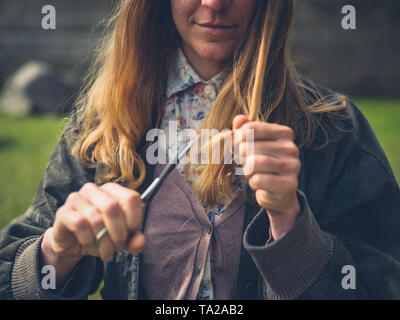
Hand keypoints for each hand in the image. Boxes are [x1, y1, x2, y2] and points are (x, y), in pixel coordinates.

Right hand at [41, 182, 145, 283]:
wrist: (72, 244)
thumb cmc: (100, 236)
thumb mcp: (120, 240)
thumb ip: (133, 240)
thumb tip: (141, 241)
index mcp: (112, 190)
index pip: (131, 198)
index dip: (134, 219)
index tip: (130, 233)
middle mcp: (94, 189)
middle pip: (112, 207)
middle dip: (118, 233)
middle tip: (118, 247)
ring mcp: (76, 198)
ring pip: (96, 218)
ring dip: (104, 241)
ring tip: (106, 251)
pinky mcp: (63, 212)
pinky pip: (79, 223)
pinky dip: (88, 238)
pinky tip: (88, 242)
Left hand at [233, 115, 300, 239]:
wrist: (278, 192)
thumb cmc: (263, 164)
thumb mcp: (253, 144)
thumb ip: (244, 130)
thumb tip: (238, 119)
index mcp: (284, 133)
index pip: (250, 128)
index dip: (237, 138)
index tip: (236, 147)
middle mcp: (291, 148)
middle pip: (248, 146)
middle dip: (241, 157)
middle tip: (245, 163)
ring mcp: (292, 166)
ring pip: (253, 163)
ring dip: (246, 169)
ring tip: (252, 172)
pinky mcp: (289, 184)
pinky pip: (258, 180)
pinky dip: (253, 182)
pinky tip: (259, 183)